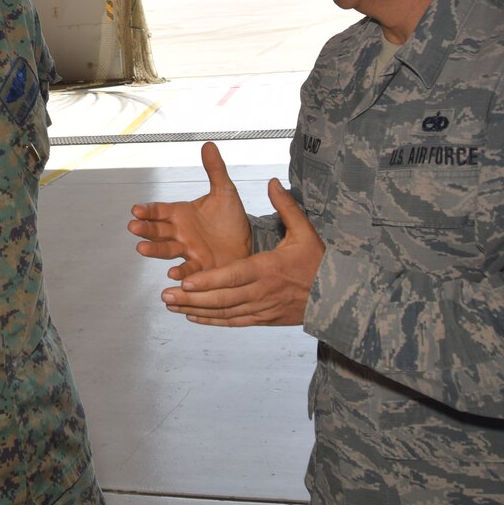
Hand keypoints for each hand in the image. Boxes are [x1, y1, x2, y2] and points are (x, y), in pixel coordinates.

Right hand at [128, 141, 252, 280]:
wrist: (249, 241)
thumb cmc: (231, 219)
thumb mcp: (224, 191)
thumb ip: (215, 170)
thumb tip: (208, 145)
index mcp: (181, 213)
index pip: (159, 210)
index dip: (148, 210)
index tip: (136, 210)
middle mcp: (180, 232)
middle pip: (158, 230)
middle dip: (145, 229)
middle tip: (133, 227)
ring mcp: (188, 250)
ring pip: (167, 250)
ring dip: (154, 250)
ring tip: (142, 249)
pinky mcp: (201, 266)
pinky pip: (188, 269)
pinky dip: (181, 272)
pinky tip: (174, 274)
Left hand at [162, 177, 323, 326]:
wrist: (337, 298)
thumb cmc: (319, 264)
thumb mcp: (305, 232)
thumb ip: (286, 207)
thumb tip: (272, 182)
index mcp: (268, 269)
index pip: (233, 276)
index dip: (208, 281)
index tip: (186, 281)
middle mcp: (261, 292)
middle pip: (222, 298)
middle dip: (192, 298)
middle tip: (166, 294)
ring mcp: (261, 308)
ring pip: (224, 312)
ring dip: (196, 310)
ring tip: (171, 305)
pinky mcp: (262, 319)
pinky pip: (233, 321)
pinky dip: (212, 321)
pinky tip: (192, 317)